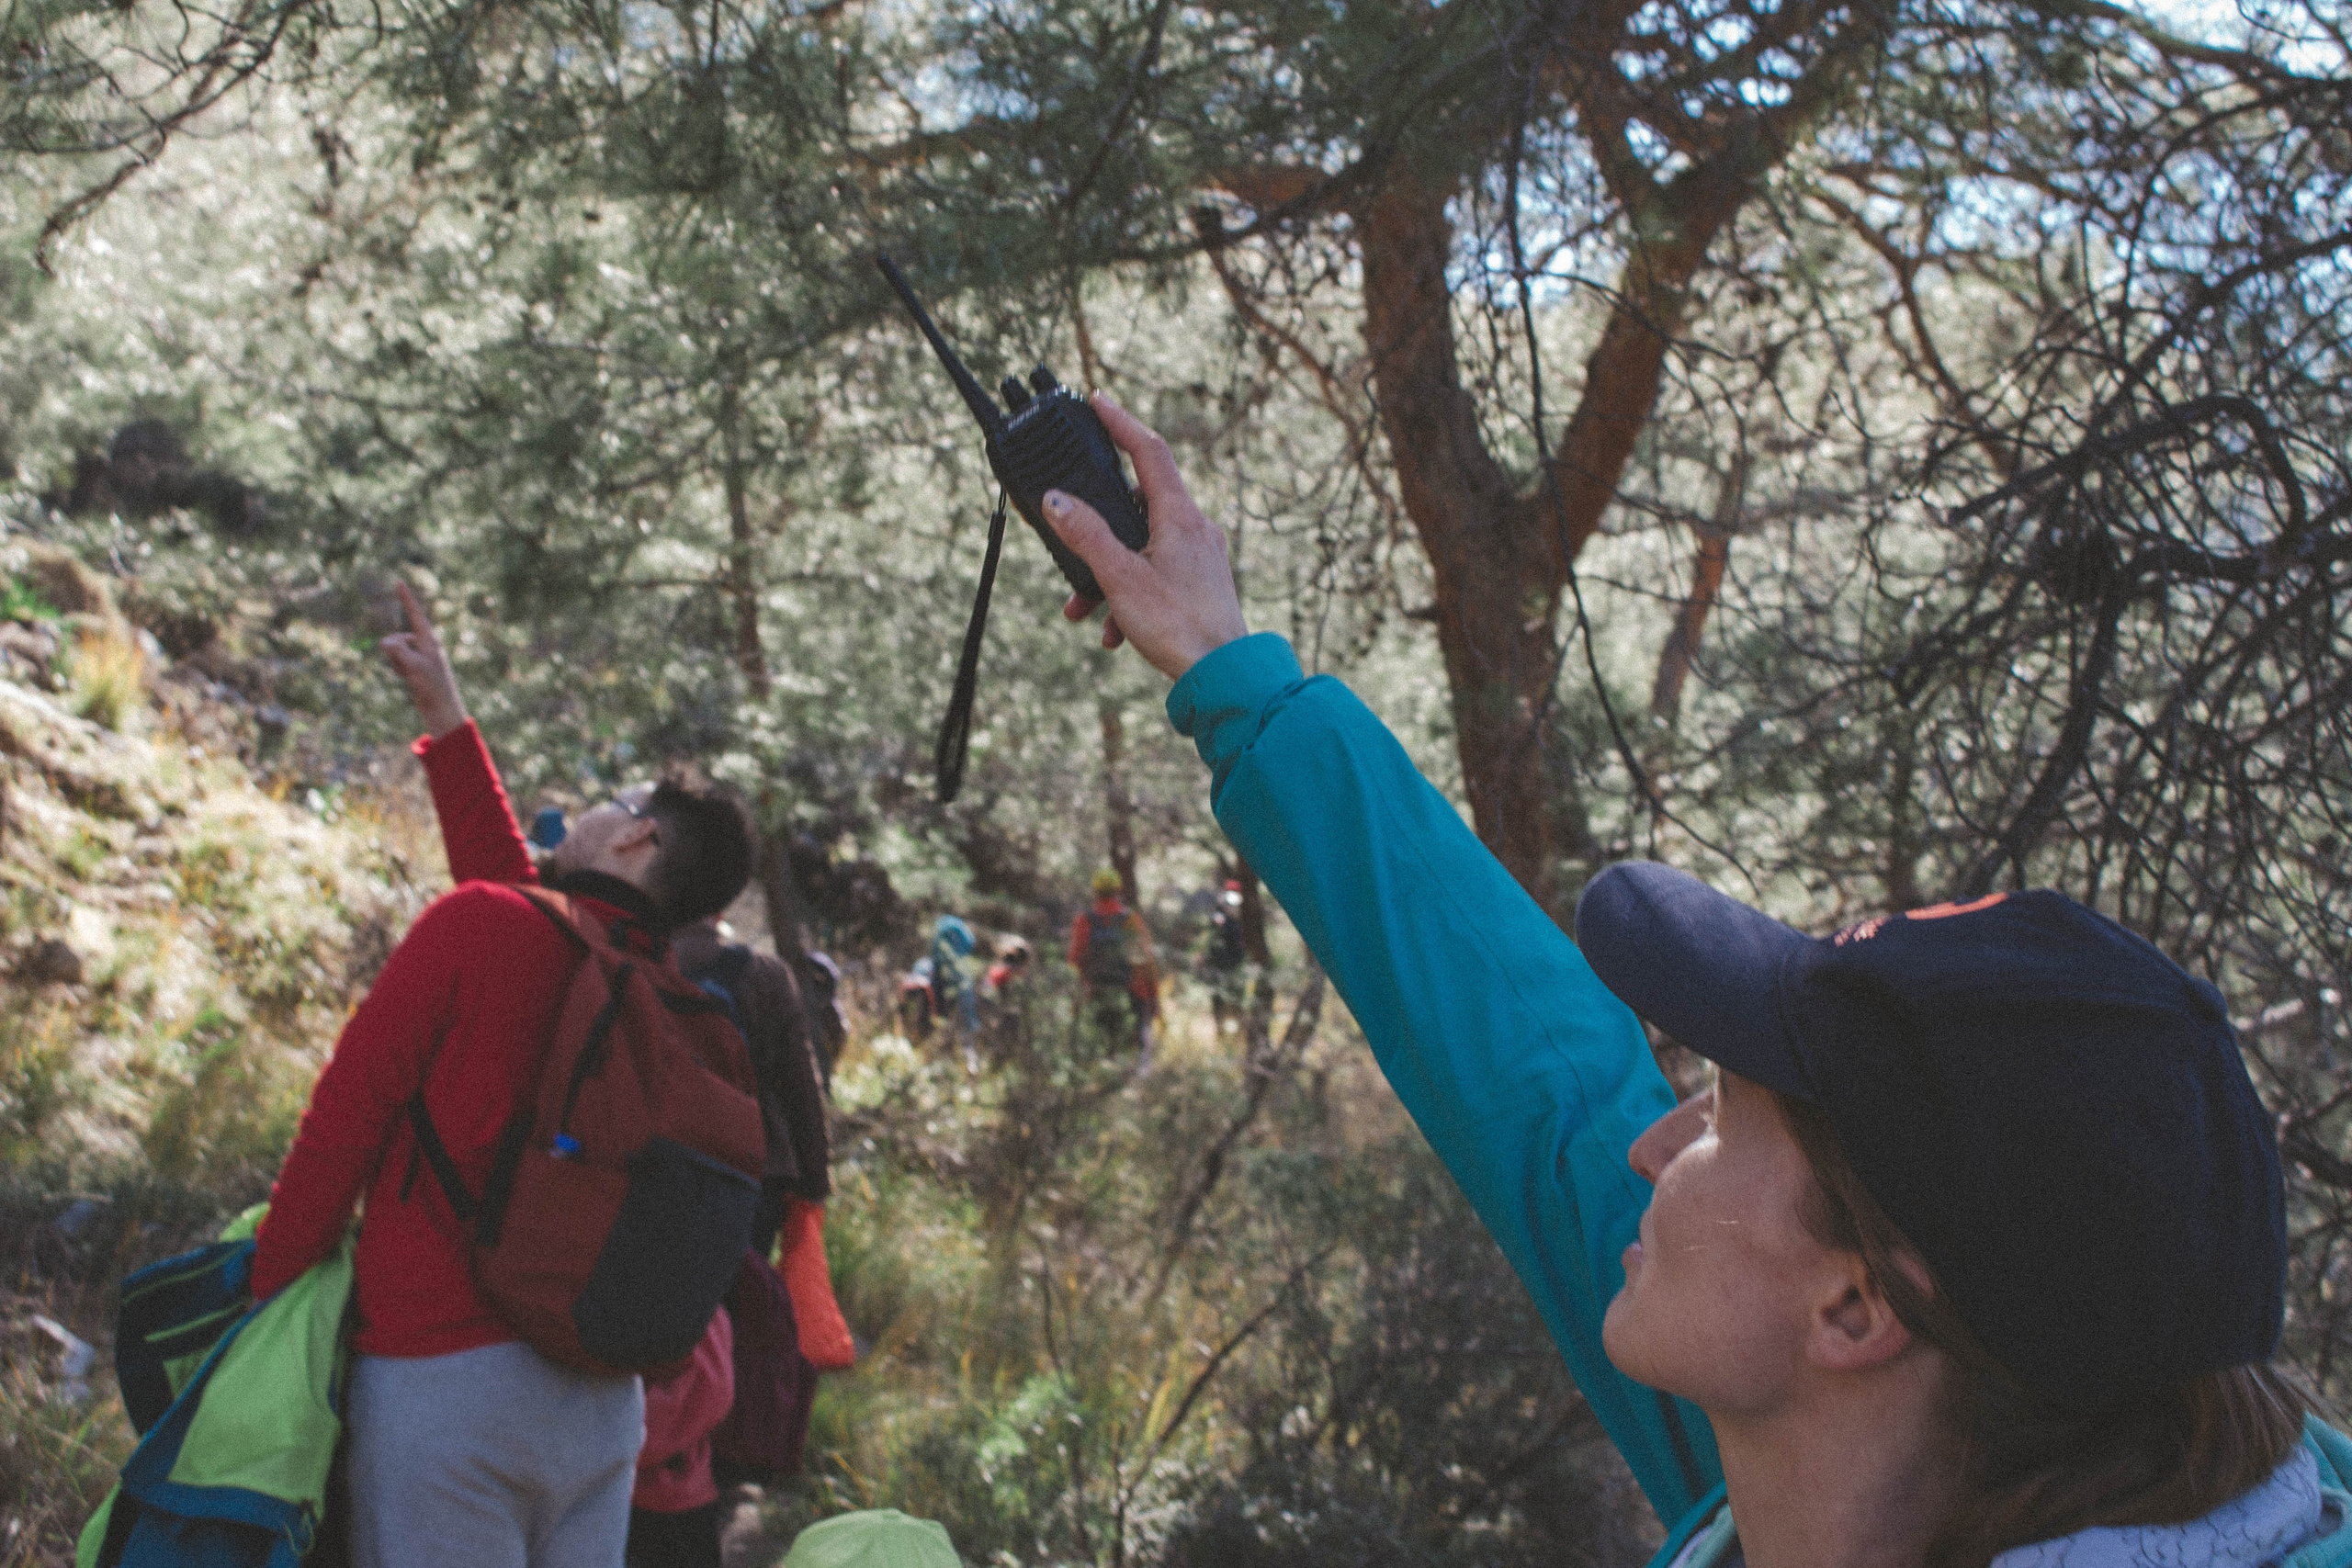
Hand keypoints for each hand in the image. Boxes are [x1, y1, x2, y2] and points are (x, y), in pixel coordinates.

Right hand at [380, 581, 467, 739]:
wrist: (440, 708)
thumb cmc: (432, 687)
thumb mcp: (414, 667)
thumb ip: (397, 651)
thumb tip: (383, 642)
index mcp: (430, 641)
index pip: (416, 615)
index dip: (407, 599)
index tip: (399, 582)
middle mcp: (424, 645)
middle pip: (398, 638)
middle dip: (395, 653)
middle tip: (409, 670)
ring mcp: (419, 655)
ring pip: (394, 651)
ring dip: (396, 663)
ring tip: (411, 677)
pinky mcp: (414, 666)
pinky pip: (396, 662)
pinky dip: (397, 670)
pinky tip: (408, 680)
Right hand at [1044, 392, 1249, 680]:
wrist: (1224, 676)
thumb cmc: (1179, 627)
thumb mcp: (1120, 578)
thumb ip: (1087, 535)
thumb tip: (1057, 499)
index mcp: (1180, 516)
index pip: (1149, 449)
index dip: (1121, 421)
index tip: (1098, 402)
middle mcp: (1195, 528)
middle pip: (1138, 502)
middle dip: (1097, 524)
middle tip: (1069, 528)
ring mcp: (1201, 556)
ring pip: (1142, 546)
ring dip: (1107, 573)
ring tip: (1084, 609)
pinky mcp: (1201, 583)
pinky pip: (1156, 573)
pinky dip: (1128, 593)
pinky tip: (1113, 630)